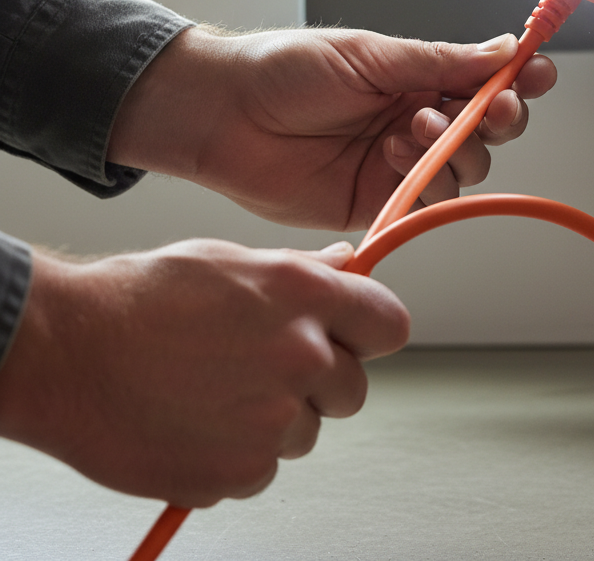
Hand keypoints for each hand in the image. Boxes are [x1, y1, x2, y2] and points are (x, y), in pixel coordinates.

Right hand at [0, 240, 408, 505]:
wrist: (66, 352)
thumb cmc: (140, 298)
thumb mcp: (229, 259)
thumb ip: (299, 270)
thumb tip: (345, 266)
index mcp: (304, 294)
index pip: (390, 324)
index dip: (372, 332)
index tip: (354, 337)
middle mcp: (300, 355)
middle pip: (354, 389)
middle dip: (321, 384)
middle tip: (266, 369)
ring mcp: (272, 418)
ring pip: (307, 432)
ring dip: (276, 420)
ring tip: (215, 391)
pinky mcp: (239, 471)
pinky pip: (264, 469)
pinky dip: (239, 455)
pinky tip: (197, 423)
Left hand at [109, 27, 555, 230]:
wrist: (223, 114)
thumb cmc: (285, 69)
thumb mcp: (371, 55)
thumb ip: (441, 61)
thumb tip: (505, 50)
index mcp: (416, 76)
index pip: (484, 80)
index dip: (518, 79)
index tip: (538, 75)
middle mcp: (415, 119)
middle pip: (487, 130)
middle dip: (496, 119)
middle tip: (487, 110)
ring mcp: (399, 162)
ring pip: (464, 168)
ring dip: (455, 149)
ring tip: (413, 128)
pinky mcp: (378, 201)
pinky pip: (427, 203)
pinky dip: (427, 184)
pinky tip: (395, 159)